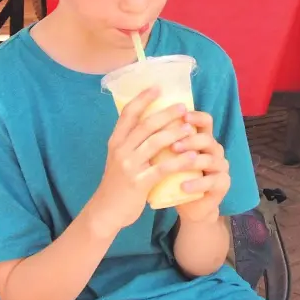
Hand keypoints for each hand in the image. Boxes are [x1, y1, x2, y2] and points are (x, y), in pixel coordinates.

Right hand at [89, 88, 197, 234]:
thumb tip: (154, 122)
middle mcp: (120, 150)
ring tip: (191, 128)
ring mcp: (129, 166)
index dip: (142, 99)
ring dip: (175, 133)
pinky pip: (162, 168)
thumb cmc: (118, 183)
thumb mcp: (120, 158)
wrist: (106, 212)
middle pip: (145, 125)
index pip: (128, 114)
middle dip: (166, 114)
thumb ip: (133, 142)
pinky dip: (179, 161)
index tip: (157, 87)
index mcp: (115, 141)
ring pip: (155, 143)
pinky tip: (193, 156)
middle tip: (183, 107)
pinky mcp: (139, 183)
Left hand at [172, 111, 230, 223]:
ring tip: (175, 166)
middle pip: (207, 139)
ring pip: (210, 160)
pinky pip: (212, 182)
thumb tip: (139, 120)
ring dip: (192, 162)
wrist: (190, 206)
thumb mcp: (168, 157)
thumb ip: (161, 141)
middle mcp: (215, 150)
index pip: (205, 121)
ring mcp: (221, 167)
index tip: (182, 114)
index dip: (196, 116)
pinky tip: (183, 187)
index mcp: (203, 139)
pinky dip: (196, 184)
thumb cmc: (175, 178)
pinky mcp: (223, 184)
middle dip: (190, 141)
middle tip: (173, 146)